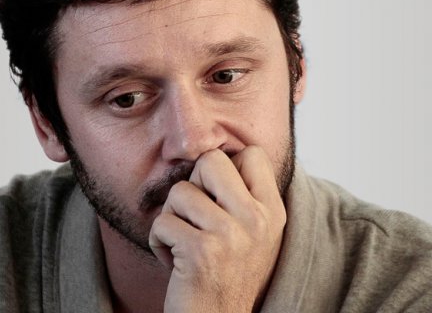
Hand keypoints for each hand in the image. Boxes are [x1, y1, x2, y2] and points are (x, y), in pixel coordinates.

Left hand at [148, 146, 286, 312]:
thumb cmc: (228, 277)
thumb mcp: (254, 234)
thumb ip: (244, 196)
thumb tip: (218, 154)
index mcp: (273, 212)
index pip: (252, 154)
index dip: (226, 169)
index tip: (218, 199)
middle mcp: (257, 221)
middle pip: (211, 161)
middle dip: (193, 186)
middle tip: (196, 217)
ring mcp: (231, 236)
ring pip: (179, 192)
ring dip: (172, 218)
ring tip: (184, 243)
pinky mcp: (201, 252)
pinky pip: (161, 223)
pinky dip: (158, 242)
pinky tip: (173, 261)